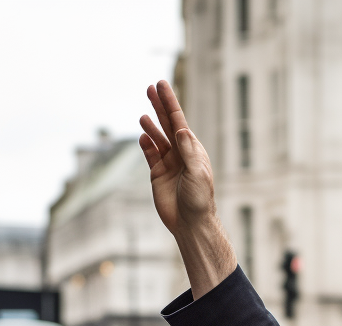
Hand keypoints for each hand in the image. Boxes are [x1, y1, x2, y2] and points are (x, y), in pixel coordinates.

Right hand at [139, 80, 235, 297]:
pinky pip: (150, 154)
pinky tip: (143, 136)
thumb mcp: (197, 174)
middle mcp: (181, 154)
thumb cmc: (199, 200)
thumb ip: (188, 151)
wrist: (191, 224)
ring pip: (157, 138)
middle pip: (167, 124)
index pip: (179, 121)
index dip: (170, 102)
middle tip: (151, 87)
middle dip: (159, 106)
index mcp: (193, 151)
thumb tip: (180, 129)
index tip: (162, 84)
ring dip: (151, 125)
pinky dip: (145, 144)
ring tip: (143, 115)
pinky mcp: (157, 175)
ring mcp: (169, 163)